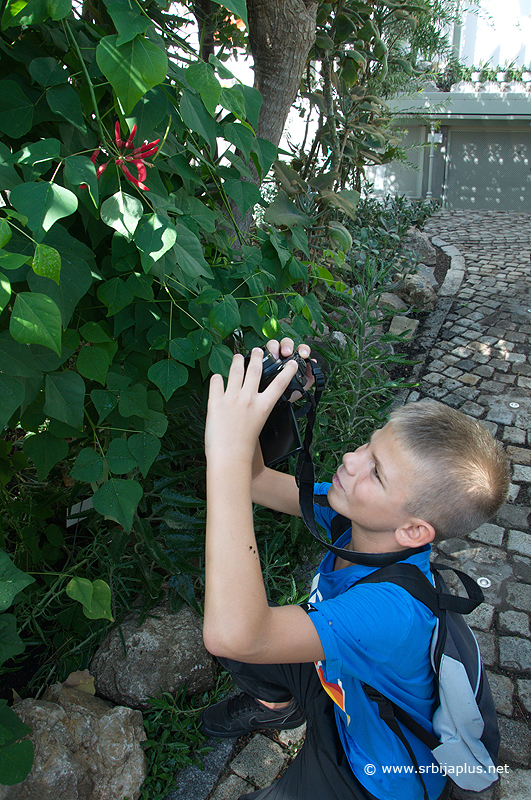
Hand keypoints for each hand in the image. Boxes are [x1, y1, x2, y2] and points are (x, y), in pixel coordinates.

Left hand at [205, 347, 298, 464]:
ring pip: (235, 370)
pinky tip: (218, 377)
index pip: (279, 384)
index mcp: (263, 406)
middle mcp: (248, 399)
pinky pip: (216, 381)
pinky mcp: (215, 401)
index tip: (291, 362)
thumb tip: (251, 397)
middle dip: (257, 357)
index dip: (287, 371)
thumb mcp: (258, 424)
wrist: (229, 457)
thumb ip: (257, 408)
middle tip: (257, 350)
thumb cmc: (245, 447)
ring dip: (237, 360)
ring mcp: (231, 398)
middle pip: (255, 370)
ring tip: (238, 356)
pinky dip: (217, 378)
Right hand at [265, 337, 314, 399]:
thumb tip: (314, 365)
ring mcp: (271, 356)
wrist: (272, 405)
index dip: (303, 349)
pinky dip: (262, 352)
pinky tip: (263, 358)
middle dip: (287, 345)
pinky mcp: (260, 359)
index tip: (303, 355)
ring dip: (274, 347)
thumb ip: (308, 378)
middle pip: (286, 343)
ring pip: (273, 344)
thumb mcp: (299, 389)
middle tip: (287, 353)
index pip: (300, 349)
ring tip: (275, 356)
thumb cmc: (285, 395)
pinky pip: (261, 352)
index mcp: (294, 361)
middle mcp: (283, 356)